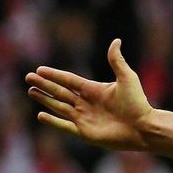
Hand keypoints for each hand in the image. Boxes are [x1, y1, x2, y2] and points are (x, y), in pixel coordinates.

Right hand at [25, 39, 152, 150]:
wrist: (143, 128)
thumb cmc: (138, 103)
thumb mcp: (127, 78)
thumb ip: (117, 61)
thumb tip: (116, 40)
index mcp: (94, 90)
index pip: (69, 80)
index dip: (54, 75)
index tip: (40, 69)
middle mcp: (87, 103)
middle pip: (60, 92)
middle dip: (44, 85)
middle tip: (28, 77)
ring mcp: (85, 118)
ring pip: (59, 106)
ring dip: (44, 99)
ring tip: (31, 91)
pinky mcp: (85, 132)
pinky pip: (65, 126)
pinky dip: (53, 121)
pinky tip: (40, 115)